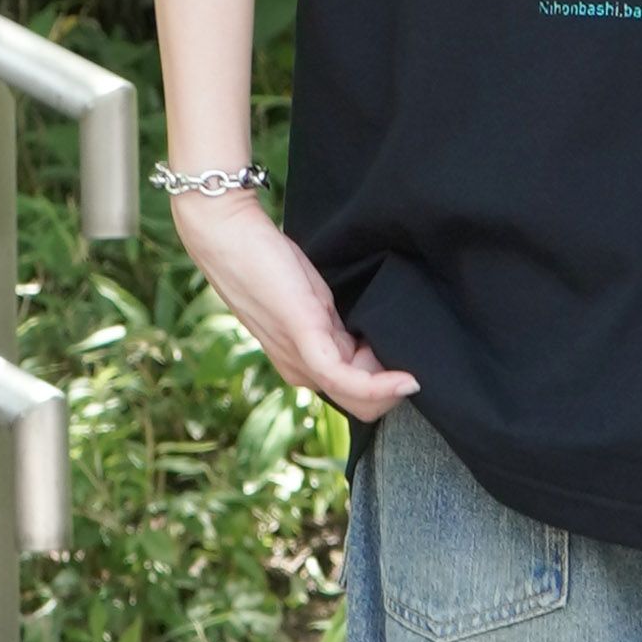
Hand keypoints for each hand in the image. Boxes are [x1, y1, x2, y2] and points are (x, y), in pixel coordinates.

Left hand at [171, 191, 418, 422]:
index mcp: (304, 363)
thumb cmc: (271, 260)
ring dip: (392, 385)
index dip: (390, 379)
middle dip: (396, 385)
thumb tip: (376, 333)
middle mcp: (302, 371)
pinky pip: (346, 379)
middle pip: (365, 405)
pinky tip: (407, 376)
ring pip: (360, 400)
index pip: (359, 396)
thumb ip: (340, 322)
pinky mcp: (304, 339)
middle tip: (411, 346)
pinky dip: (380, 384)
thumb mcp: (317, 297)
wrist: (229, 237)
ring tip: (412, 351)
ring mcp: (301, 359)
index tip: (408, 348)